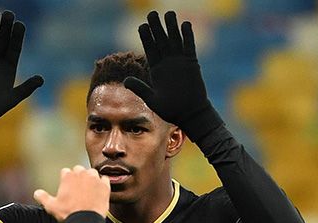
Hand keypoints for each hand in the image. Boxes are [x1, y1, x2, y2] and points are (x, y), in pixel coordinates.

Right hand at [34, 166, 110, 221]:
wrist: (86, 221)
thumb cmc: (68, 213)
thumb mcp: (51, 206)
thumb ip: (42, 197)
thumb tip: (36, 193)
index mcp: (68, 176)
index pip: (66, 172)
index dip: (65, 180)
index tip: (66, 188)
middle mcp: (82, 174)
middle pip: (79, 170)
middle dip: (78, 177)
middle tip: (77, 189)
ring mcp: (95, 179)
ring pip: (92, 173)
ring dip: (90, 179)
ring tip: (89, 189)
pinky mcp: (105, 186)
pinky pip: (104, 180)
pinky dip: (102, 184)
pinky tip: (99, 191)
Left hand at [124, 10, 219, 130]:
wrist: (190, 114)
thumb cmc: (170, 110)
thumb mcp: (152, 99)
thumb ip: (140, 88)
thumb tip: (125, 80)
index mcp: (156, 70)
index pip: (150, 49)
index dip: (146, 37)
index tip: (142, 26)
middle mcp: (167, 63)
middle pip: (161, 41)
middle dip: (157, 28)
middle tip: (152, 13)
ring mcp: (180, 62)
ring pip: (175, 40)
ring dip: (172, 27)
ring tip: (169, 13)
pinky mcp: (192, 64)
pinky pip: (189, 47)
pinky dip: (188, 36)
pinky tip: (185, 24)